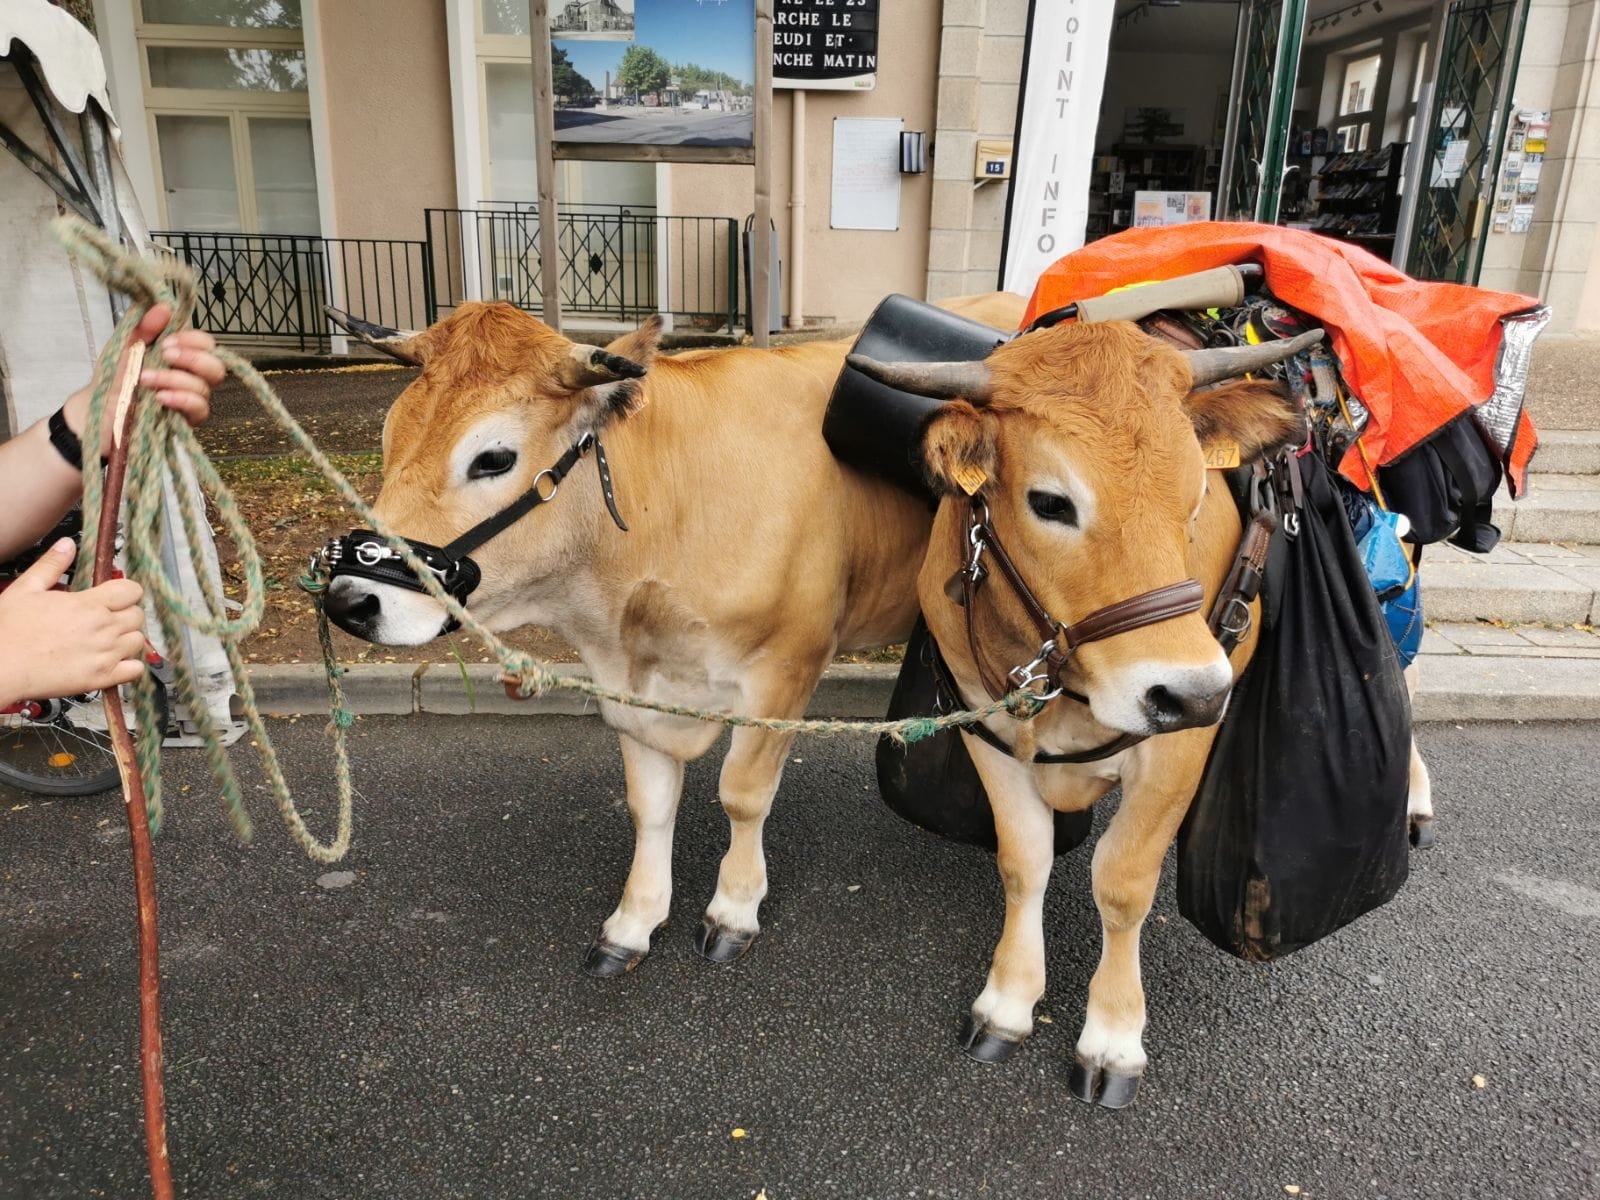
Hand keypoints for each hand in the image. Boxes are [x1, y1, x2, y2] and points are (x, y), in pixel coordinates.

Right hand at [0, 539, 147, 707]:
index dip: (126, 591)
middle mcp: (102, 628)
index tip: (115, 596)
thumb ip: (52, 565)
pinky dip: (130, 665)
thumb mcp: (26, 589)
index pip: (132, 590)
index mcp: (88, 604)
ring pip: (138, 641)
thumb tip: (67, 544)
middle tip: (108, 618)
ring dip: (127, 638)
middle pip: (138, 615)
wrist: (0, 666)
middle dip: (126, 613)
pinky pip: (136, 670)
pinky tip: (113, 661)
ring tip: (108, 639)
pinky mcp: (102, 678)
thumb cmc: (9, 630)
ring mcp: (105, 654)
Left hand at [61, 303, 222, 447]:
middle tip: (165, 356)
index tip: (167, 341)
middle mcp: (191, 379)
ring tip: (145, 379)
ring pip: (204, 388)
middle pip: (217, 368)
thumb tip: (164, 307)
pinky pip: (200, 409)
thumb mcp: (126, 346)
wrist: (98, 409)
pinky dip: (182, 400)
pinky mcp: (186, 422)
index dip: (193, 340)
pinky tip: (160, 397)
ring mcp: (191, 401)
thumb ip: (145, 328)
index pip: (206, 345)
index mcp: (181, 358)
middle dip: (193, 359)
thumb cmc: (115, 378)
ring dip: (175, 379)